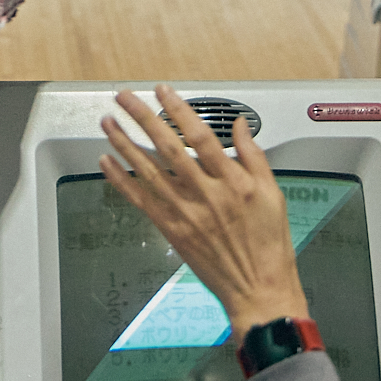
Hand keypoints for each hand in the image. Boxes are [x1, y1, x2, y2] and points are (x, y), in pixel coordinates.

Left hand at [99, 84, 308, 338]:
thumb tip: (240, 125)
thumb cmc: (268, 245)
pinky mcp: (171, 230)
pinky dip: (121, 181)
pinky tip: (107, 162)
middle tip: (124, 97)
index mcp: (233, 182)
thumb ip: (254, 155)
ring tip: (107, 123)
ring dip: (124, 144)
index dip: (179, 110)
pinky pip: (140, 200)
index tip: (163, 91)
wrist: (258, 289)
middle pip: (167, 147)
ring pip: (147, 171)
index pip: (200, 135)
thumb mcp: (273, 194)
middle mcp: (205, 195)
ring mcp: (185, 213)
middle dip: (142, 118)